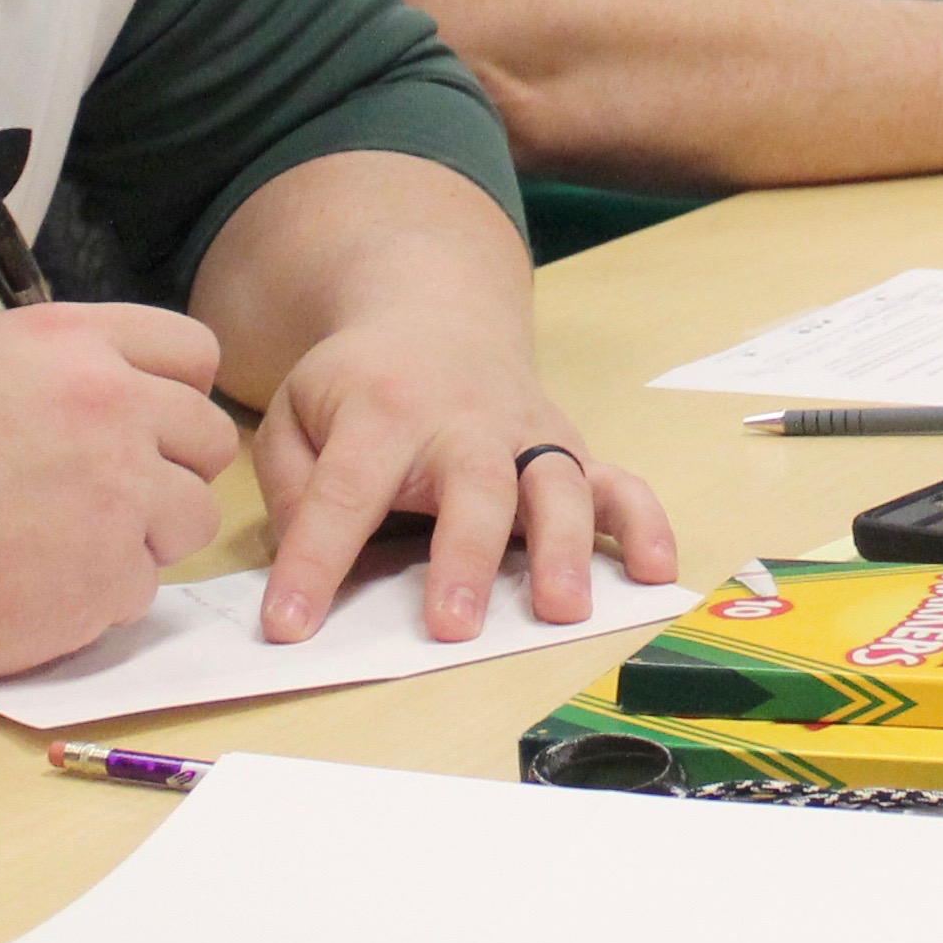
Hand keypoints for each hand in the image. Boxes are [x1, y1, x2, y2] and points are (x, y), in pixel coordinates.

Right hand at [0, 302, 237, 680]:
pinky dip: (100, 596)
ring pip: (193, 518)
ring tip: (68, 545)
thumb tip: (128, 383)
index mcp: (73, 343)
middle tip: (107, 496)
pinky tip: (38, 587)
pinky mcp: (110, 574)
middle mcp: (110, 405)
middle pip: (210, 438)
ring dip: (145, 537)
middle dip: (171, 470)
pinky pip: (144, 587)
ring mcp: (118, 492)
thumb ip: (65, 363)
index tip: (147, 424)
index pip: (195, 352)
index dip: (177, 393)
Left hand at [247, 306, 674, 646]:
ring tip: (561, 609)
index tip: (288, 626)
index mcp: (383, 409)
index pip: (345, 490)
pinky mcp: (572, 451)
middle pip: (472, 486)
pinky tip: (654, 571)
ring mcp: (529, 435)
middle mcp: (465, 421)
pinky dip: (644, 525)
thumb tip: (308, 572)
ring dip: (562, 547)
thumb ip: (293, 486)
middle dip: (463, 558)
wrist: (436, 315)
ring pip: (557, 485)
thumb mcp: (296, 412)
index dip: (315, 560)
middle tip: (452, 627)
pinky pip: (619, 484)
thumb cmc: (361, 386)